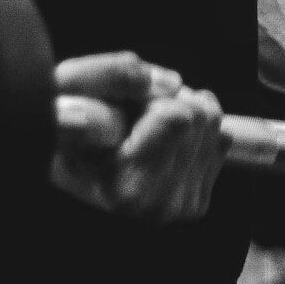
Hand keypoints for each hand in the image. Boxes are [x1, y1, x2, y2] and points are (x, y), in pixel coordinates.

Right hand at [50, 52, 224, 222]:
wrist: (73, 173)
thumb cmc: (63, 128)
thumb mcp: (67, 90)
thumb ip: (108, 75)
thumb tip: (173, 81)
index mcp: (126, 186)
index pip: (177, 117)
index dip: (152, 97)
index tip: (126, 108)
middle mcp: (156, 205)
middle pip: (200, 116)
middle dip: (171, 101)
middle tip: (136, 115)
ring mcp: (179, 208)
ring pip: (214, 124)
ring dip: (185, 113)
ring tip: (148, 127)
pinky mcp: (196, 204)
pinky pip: (221, 140)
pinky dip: (197, 131)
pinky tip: (165, 140)